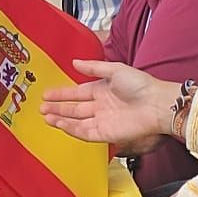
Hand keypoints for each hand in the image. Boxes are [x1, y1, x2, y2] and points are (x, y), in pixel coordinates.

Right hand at [41, 60, 179, 154]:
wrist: (157, 104)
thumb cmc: (141, 85)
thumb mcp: (115, 69)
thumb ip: (94, 67)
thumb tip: (74, 62)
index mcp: (102, 90)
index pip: (77, 93)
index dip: (62, 94)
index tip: (47, 94)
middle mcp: (101, 106)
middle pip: (74, 109)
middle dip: (57, 108)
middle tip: (41, 107)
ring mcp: (102, 121)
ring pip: (76, 122)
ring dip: (60, 119)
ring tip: (45, 116)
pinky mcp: (106, 134)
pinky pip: (84, 132)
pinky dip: (71, 129)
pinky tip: (60, 123)